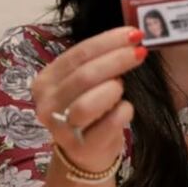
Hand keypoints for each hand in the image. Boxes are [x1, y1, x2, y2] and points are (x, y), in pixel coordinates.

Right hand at [31, 27, 146, 172]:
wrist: (86, 152)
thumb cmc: (91, 110)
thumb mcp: (88, 83)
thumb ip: (100, 61)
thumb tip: (132, 35)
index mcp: (47, 80)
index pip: (78, 54)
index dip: (108, 42)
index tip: (134, 33)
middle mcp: (47, 103)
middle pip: (84, 75)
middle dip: (116, 60)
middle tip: (140, 52)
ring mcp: (61, 128)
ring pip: (87, 103)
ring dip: (113, 90)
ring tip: (122, 87)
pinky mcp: (81, 147)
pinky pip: (107, 125)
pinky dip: (122, 112)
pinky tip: (127, 108)